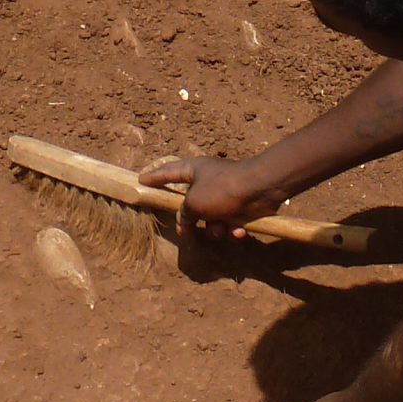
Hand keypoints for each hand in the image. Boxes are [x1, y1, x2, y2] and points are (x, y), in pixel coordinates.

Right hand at [139, 155, 284, 238]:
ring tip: (220, 228)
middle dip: (192, 220)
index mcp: (193, 170)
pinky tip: (238, 230)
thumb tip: (183, 224)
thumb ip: (183, 214)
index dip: (154, 177)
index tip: (142, 180)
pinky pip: (228, 223)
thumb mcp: (194, 202)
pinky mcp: (239, 206)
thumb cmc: (222, 190)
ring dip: (215, 228)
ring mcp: (224, 194)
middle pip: (191, 203)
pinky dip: (232, 229)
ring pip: (210, 218)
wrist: (261, 190)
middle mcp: (207, 180)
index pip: (168, 172)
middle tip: (188, 231)